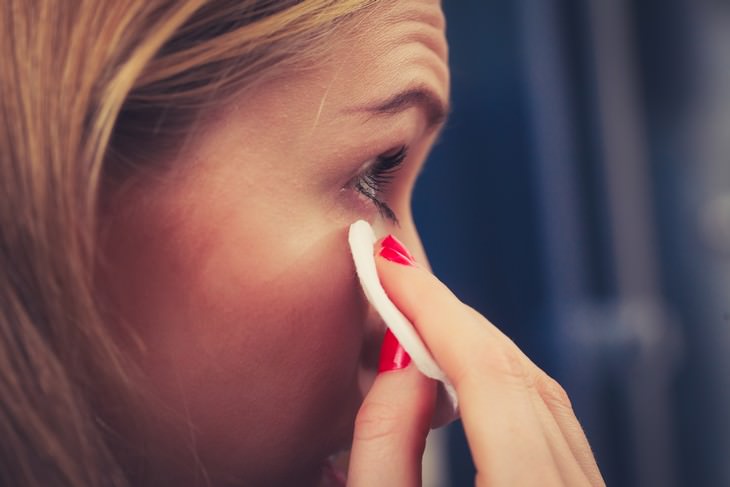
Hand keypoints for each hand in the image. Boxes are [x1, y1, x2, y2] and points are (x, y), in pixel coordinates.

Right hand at [347, 239, 604, 485]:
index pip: (486, 373)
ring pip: (538, 388)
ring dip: (474, 344)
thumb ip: (387, 445)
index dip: (431, 308)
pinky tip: (458, 372)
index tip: (385, 266)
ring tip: (417, 318)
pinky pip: (546, 415)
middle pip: (517, 370)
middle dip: (450, 316)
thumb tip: (399, 360)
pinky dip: (498, 379)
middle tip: (393, 281)